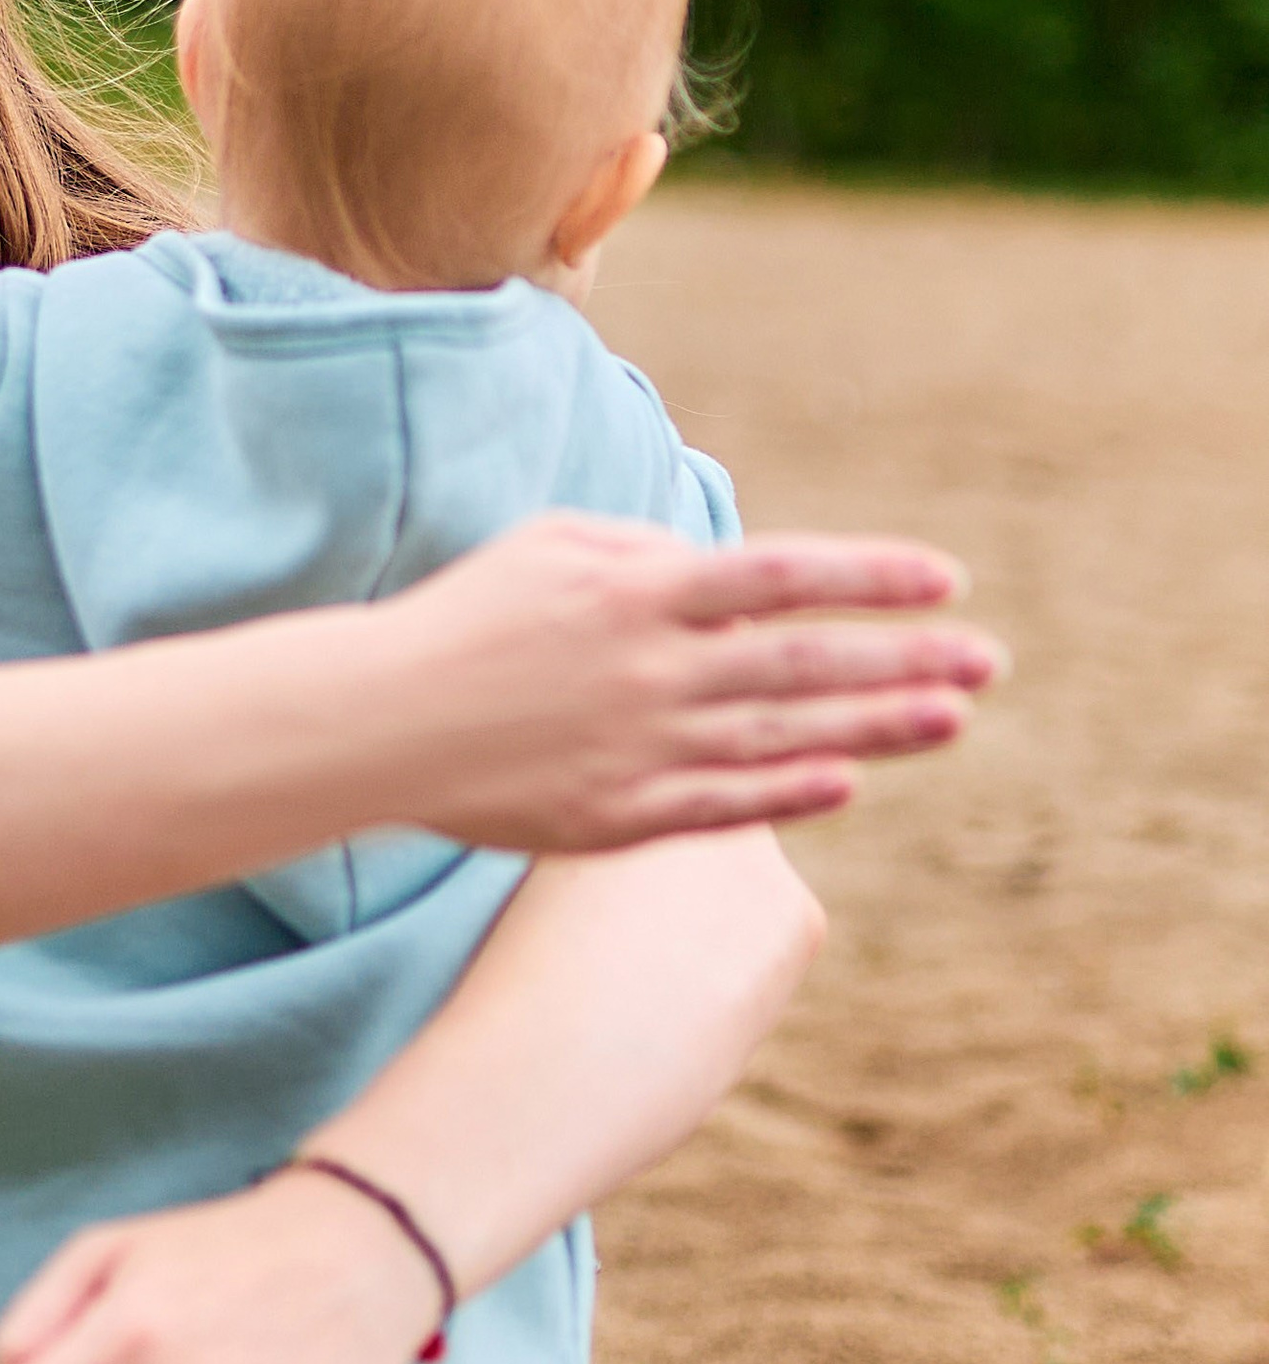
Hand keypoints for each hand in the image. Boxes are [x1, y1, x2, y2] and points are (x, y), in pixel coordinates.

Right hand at [373, 515, 1001, 853]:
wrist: (374, 724)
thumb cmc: (464, 620)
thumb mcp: (552, 548)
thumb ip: (646, 551)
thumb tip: (725, 570)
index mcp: (638, 592)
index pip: (782, 576)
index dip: (871, 577)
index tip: (947, 579)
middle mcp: (652, 670)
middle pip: (805, 663)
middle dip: (906, 660)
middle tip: (988, 661)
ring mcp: (639, 748)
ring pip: (783, 735)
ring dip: (876, 727)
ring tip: (953, 718)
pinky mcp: (615, 815)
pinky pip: (723, 804)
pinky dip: (789, 791)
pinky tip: (848, 781)